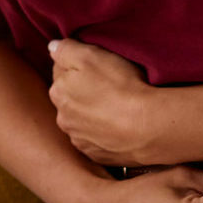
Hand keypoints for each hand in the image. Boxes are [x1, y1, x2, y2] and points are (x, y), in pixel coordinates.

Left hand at [47, 37, 162, 166]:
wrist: (149, 127)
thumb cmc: (120, 86)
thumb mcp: (90, 55)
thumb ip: (66, 49)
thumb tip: (52, 47)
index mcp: (57, 92)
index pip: (62, 71)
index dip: (80, 66)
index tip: (99, 67)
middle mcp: (63, 118)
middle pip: (71, 97)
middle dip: (84, 91)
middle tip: (110, 86)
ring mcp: (80, 140)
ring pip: (83, 119)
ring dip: (94, 113)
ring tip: (117, 107)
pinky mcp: (97, 155)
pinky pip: (97, 139)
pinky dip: (105, 132)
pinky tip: (120, 125)